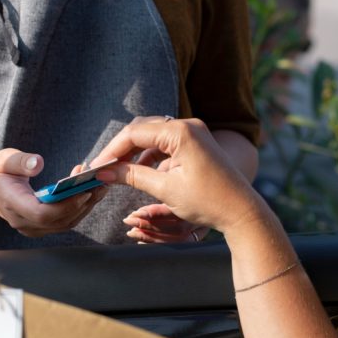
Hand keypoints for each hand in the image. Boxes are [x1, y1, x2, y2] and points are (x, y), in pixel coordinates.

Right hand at [0, 149, 106, 237]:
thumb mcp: (4, 160)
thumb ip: (20, 161)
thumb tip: (38, 163)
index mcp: (12, 204)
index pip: (42, 214)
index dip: (65, 206)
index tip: (83, 190)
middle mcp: (24, 222)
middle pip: (60, 220)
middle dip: (83, 202)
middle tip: (100, 182)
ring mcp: (34, 228)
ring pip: (67, 223)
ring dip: (86, 205)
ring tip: (100, 184)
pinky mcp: (43, 227)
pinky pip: (66, 221)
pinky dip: (81, 207)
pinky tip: (91, 190)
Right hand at [91, 117, 264, 236]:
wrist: (242, 211)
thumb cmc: (208, 201)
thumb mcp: (165, 189)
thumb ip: (133, 176)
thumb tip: (105, 171)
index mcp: (181, 132)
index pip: (134, 134)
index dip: (111, 151)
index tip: (95, 167)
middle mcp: (188, 126)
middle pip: (143, 130)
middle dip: (121, 150)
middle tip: (103, 169)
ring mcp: (195, 133)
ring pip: (154, 136)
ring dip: (135, 153)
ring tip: (118, 172)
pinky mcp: (198, 144)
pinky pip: (167, 144)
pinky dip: (151, 156)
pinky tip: (141, 172)